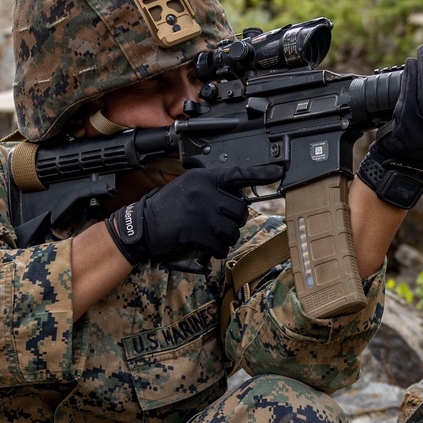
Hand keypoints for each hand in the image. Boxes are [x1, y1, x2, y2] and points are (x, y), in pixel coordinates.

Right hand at [106, 163, 280, 265]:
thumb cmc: (168, 206)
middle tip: (224, 223)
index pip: (238, 174)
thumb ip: (212, 187)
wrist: (143, 224)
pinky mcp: (196, 233)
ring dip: (228, 237)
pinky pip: (221, 246)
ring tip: (215, 235)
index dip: (260, 173)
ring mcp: (201, 213)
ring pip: (233, 230)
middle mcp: (205, 192)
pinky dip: (218, 250)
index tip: (278, 172)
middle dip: (236, 220)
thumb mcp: (189, 186)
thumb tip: (239, 198)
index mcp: (204, 178)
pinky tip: (209, 246)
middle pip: (240, 210)